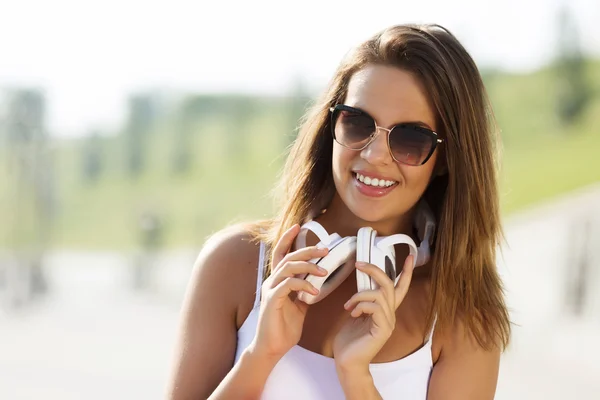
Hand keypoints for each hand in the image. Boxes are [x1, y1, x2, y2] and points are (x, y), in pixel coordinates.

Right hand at [250, 224, 328, 359]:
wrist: (272, 348)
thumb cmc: (284, 328)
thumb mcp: (299, 306)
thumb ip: (305, 291)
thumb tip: (318, 282)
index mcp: (278, 280)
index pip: (281, 254)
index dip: (288, 239)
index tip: (298, 226)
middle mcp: (272, 281)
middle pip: (288, 257)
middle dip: (307, 249)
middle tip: (325, 249)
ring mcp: (270, 290)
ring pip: (288, 267)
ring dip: (308, 266)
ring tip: (324, 270)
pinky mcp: (272, 300)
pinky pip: (288, 285)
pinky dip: (303, 285)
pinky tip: (314, 291)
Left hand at [333, 255, 414, 374]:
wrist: (347, 362)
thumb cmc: (349, 340)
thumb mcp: (356, 314)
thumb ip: (363, 300)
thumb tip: (362, 284)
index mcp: (385, 310)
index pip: (399, 287)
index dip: (405, 272)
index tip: (410, 256)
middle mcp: (390, 314)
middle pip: (389, 284)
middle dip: (375, 270)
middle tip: (359, 264)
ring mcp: (388, 322)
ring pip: (379, 294)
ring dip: (359, 295)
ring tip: (348, 305)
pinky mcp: (383, 329)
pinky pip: (375, 307)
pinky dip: (361, 305)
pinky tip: (353, 313)